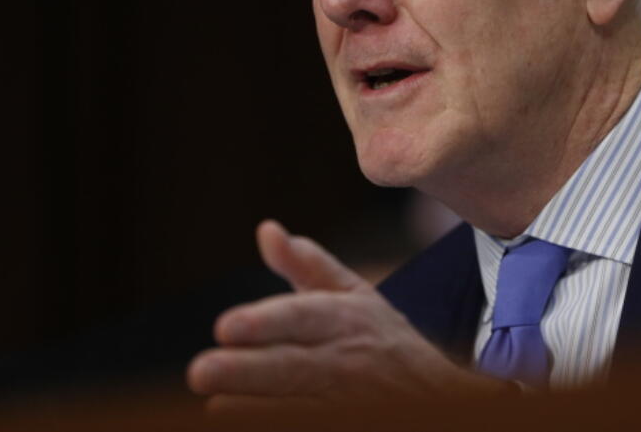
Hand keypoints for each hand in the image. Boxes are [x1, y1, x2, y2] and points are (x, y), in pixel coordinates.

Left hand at [187, 220, 502, 406]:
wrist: (439, 397)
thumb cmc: (382, 340)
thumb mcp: (354, 295)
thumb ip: (306, 266)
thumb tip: (265, 229)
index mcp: (346, 319)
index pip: (304, 317)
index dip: (265, 322)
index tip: (224, 327)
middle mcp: (346, 362)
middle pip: (293, 368)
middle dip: (247, 371)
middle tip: (200, 370)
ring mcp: (350, 404)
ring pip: (300, 408)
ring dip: (256, 409)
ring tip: (214, 407)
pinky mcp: (351, 425)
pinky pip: (311, 427)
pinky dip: (280, 425)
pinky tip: (238, 419)